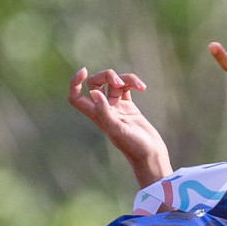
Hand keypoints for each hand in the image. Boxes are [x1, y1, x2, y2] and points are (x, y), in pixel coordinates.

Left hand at [68, 67, 171, 183]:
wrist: (151, 154)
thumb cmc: (134, 146)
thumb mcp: (117, 129)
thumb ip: (104, 111)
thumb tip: (94, 92)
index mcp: (96, 115)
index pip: (76, 97)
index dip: (75, 83)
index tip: (84, 71)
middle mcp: (104, 110)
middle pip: (95, 84)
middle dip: (107, 76)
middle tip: (119, 82)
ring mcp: (117, 107)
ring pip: (114, 83)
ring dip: (126, 78)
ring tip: (139, 86)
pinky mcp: (129, 107)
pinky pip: (127, 87)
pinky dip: (133, 83)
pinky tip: (142, 87)